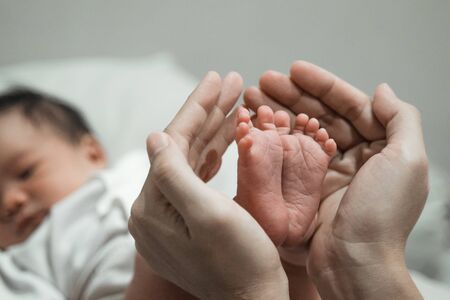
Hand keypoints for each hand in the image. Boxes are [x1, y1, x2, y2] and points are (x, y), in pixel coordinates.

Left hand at [128, 72, 288, 299]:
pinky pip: (197, 178)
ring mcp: (170, 217)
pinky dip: (213, 155)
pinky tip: (224, 137)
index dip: (196, 108)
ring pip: (191, 160)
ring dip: (213, 130)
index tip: (216, 77)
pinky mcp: (187, 222)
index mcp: (153, 207)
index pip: (173, 143)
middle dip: (208, 113)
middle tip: (231, 81)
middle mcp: (155, 211)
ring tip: (235, 100)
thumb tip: (155, 136)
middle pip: (182, 148)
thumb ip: (174, 174)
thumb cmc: (240, 261)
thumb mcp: (208, 215)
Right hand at [245, 61, 427, 298]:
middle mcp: (354, 157)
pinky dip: (273, 138)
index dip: (322, 85)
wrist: (354, 265)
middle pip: (320, 115)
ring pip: (300, 133)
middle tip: (262, 81)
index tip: (294, 70)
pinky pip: (289, 155)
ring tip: (252, 97)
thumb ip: (400, 119)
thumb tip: (381, 90)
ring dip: (278, 112)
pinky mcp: (306, 187)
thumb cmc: (381, 216)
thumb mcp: (407, 161)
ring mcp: (328, 172)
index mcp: (380, 147)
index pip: (349, 105)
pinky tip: (257, 125)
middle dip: (292, 96)